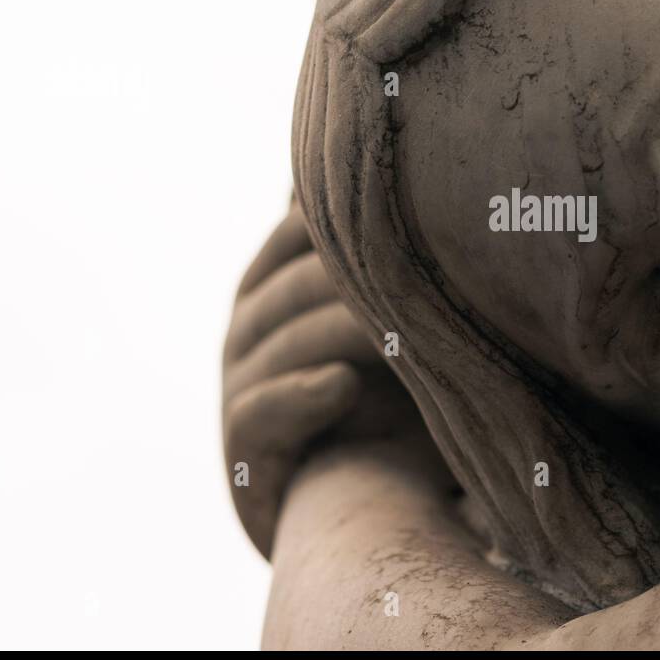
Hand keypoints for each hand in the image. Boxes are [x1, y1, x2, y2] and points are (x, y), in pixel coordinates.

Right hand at [222, 198, 418, 557]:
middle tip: (418, 262)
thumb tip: (391, 164)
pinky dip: (302, 397)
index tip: (410, 207)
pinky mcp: (244, 448)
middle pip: (296, 284)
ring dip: (344, 331)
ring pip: (287, 343)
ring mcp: (241, 383)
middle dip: (355, 272)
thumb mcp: (388, 319)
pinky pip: (263, 412)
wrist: (364, 495)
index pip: (298, 231)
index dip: (344, 217)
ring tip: (401, 329)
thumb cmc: (384, 390)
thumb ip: (382, 254)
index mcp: (276, 282)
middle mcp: (250, 325)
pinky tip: (343, 386)